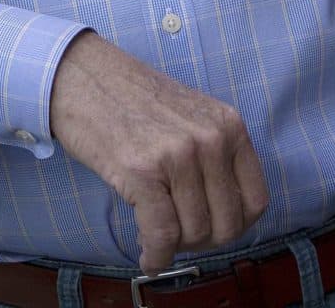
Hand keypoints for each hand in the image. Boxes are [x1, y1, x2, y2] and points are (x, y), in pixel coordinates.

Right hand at [47, 31, 269, 274]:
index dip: (234, 226)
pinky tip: (148, 258)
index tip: (211, 230)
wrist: (80, 75)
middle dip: (201, 242)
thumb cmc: (129, 99)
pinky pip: (161, 233)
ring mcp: (177, 155)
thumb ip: (213, 155)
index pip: (255, 202)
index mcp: (228, 126)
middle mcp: (210, 139)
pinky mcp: (141, 171)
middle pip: (226, 224)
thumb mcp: (190, 116)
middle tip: (178, 236)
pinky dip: (156, 255)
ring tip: (155, 235)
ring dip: (174, 247)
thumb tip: (219, 216)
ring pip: (194, 232)